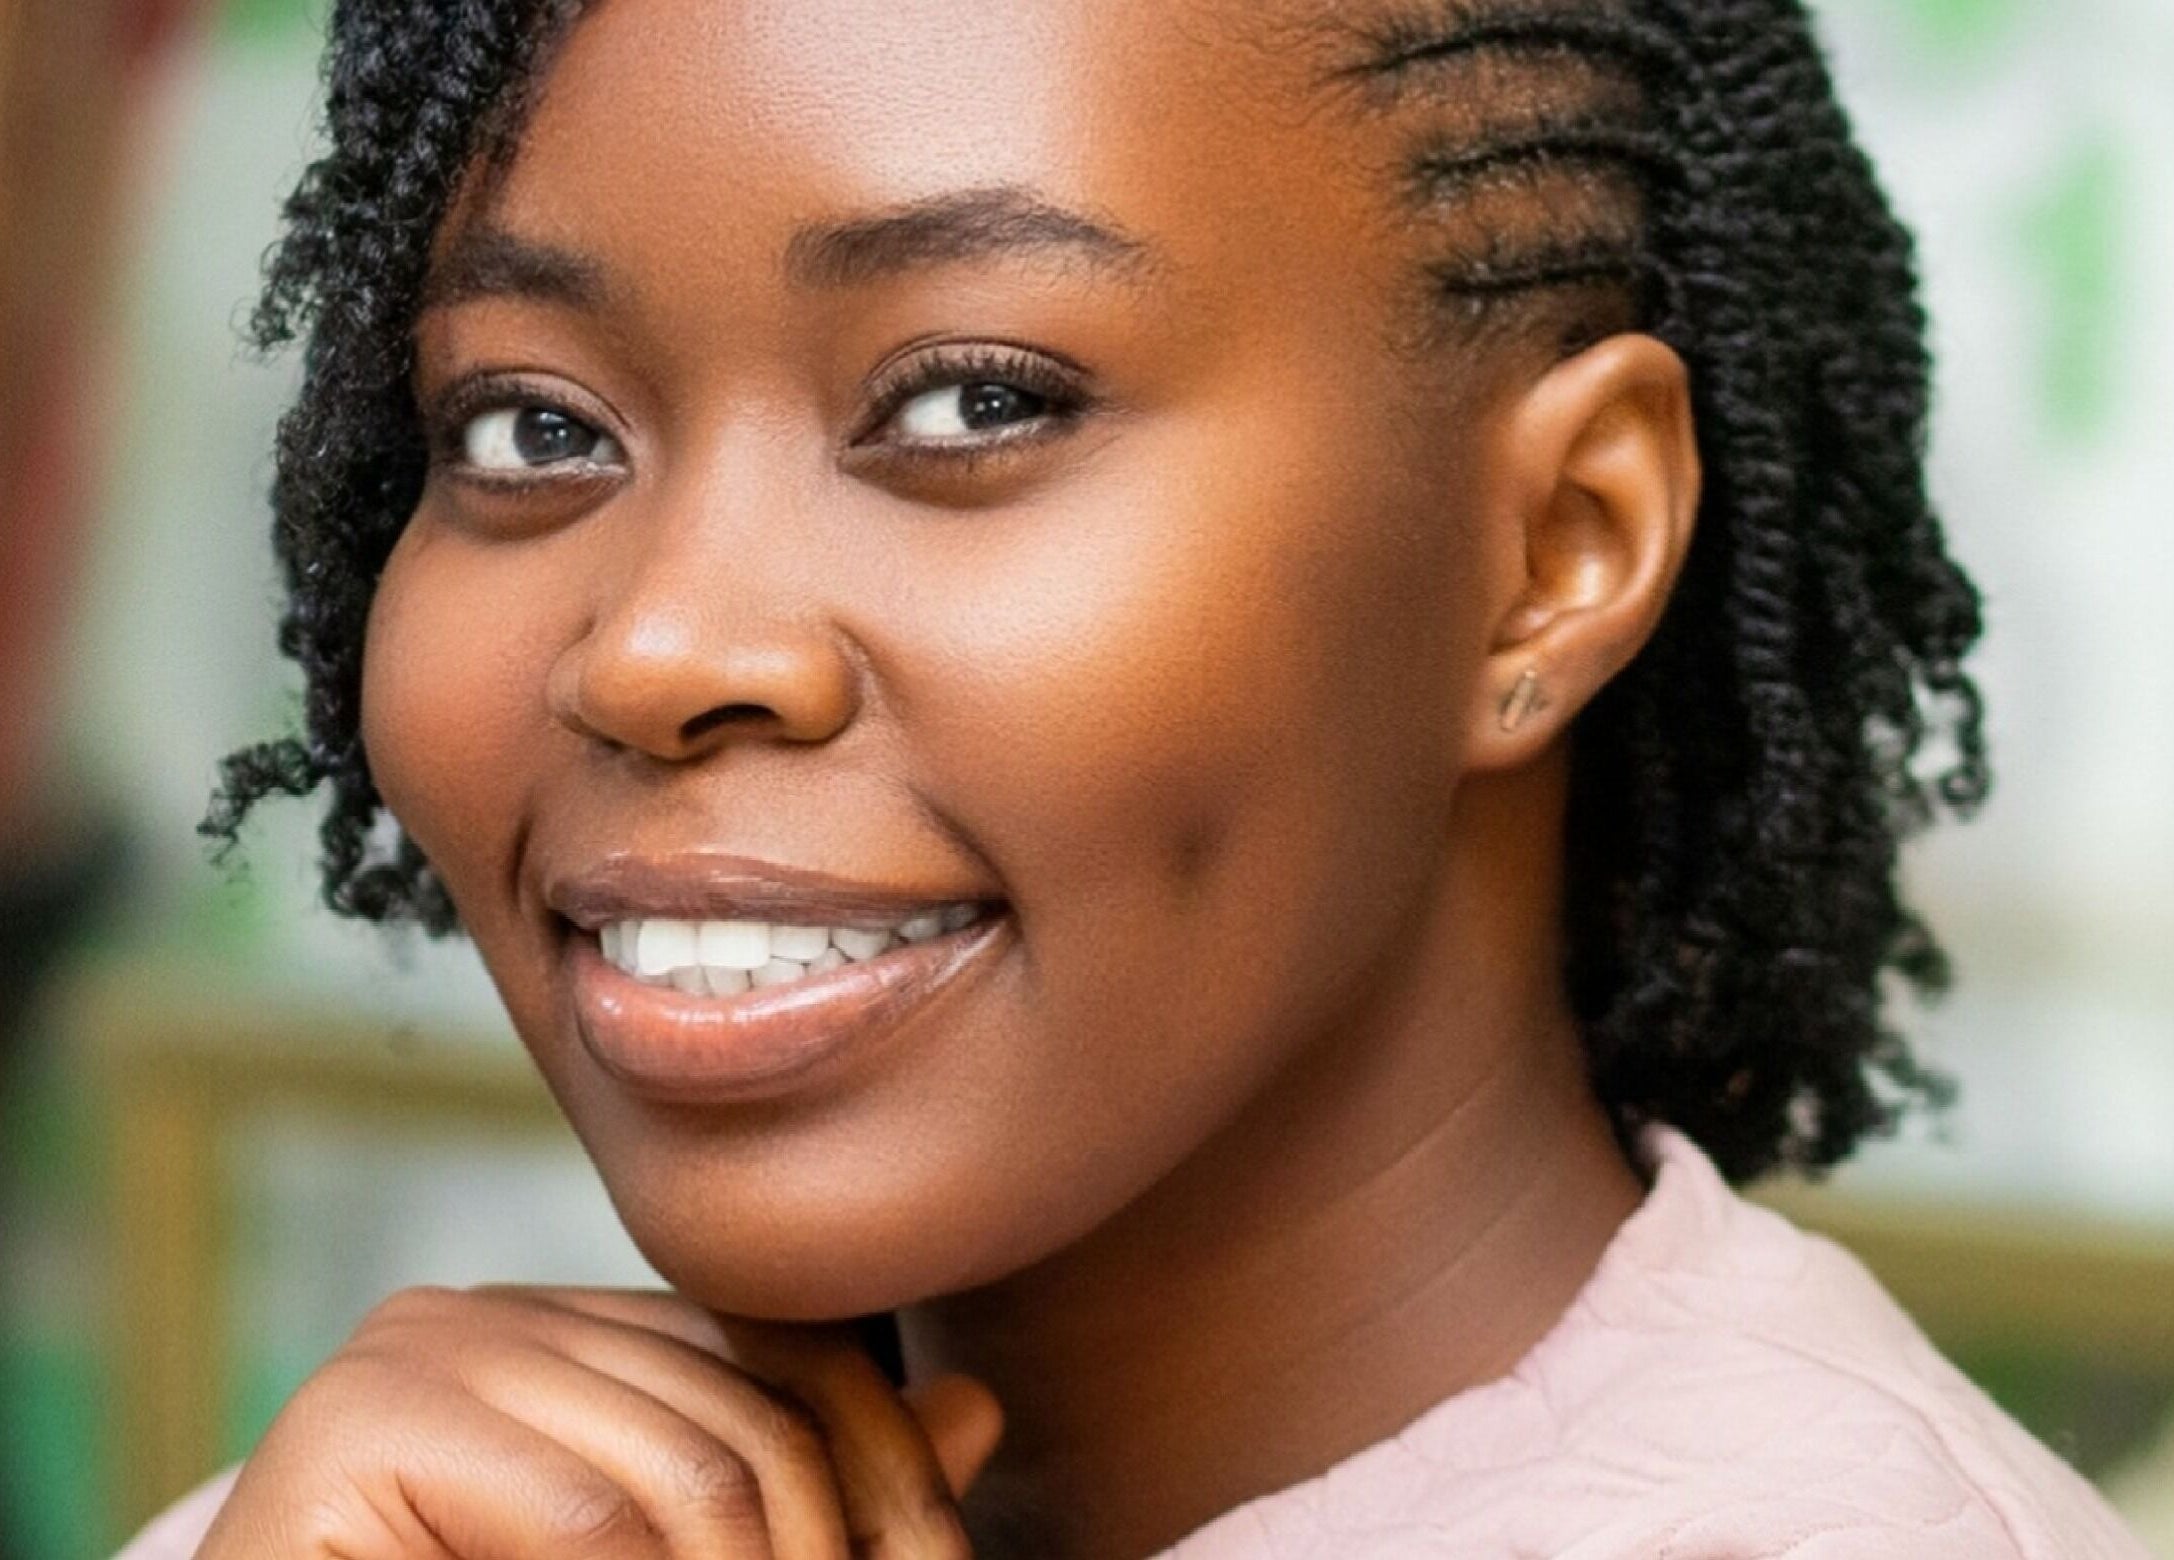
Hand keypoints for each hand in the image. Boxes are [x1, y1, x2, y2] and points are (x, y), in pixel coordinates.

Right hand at [194, 1286, 1001, 1557]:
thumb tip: (977, 1410)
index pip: (788, 1357)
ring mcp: (414, 1351)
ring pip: (688, 1475)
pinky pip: (582, 1516)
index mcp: (571, 1331)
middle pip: (749, 1415)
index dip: (887, 1474)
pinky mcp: (351, 1425)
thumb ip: (807, 1495)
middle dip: (835, 1550)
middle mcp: (490, 1311)